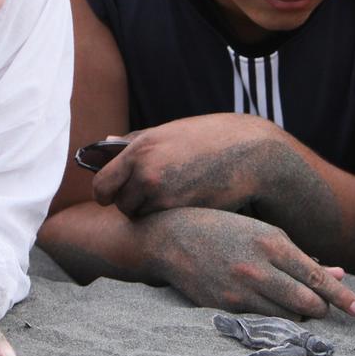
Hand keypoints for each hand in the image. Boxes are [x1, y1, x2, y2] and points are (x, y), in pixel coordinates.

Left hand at [93, 114, 281, 217]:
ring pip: (143, 218)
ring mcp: (166, 196)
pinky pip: (164, 224)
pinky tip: (187, 204)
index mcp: (139, 149)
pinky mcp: (184, 213)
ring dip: (152, 213)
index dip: (106, 193)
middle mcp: (147, 173)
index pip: (102, 184)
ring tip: (173, 197)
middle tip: (152, 195)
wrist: (252, 153)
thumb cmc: (211, 137)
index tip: (112, 196)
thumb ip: (135, 141)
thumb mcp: (170, 131)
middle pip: (122, 206)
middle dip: (133, 204)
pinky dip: (171, 219)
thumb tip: (104, 143)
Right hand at [137, 208, 354, 318]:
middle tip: (325, 309)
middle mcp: (259, 268)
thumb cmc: (223, 230)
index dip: (343, 298)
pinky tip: (275, 312)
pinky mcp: (224, 307)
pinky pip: (261, 322)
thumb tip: (338, 274)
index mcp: (273, 243)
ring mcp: (240, 291)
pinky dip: (274, 320)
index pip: (318, 279)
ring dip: (299, 317)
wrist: (170, 237)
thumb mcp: (263, 234)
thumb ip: (300, 257)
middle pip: (308, 304)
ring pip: (286, 317)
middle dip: (322, 309)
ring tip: (300, 309)